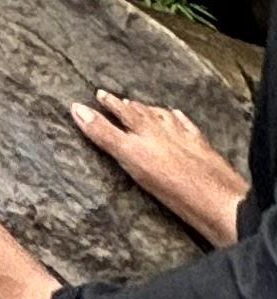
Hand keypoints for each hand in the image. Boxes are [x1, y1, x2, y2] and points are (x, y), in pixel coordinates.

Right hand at [71, 93, 246, 252]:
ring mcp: (185, 139)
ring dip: (148, 109)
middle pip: (140, 112)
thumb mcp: (132, 160)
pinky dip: (178, 118)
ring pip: (162, 116)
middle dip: (124, 104)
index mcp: (145, 132)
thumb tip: (77, 110)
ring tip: (139, 104)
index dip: (106, 106)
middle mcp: (163, 130)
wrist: (220, 203)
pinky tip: (177, 116)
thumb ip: (105, 135)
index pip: (121, 113)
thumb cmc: (174, 187)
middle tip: (110, 96)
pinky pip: (186, 126)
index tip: (95, 96)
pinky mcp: (202, 150)